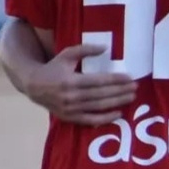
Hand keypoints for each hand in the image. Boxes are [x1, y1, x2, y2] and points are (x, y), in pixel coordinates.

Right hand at [22, 43, 137, 125]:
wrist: (33, 85)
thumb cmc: (53, 68)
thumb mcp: (66, 54)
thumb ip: (85, 50)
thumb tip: (105, 48)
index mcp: (71, 80)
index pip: (98, 81)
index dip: (115, 80)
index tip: (129, 78)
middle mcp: (71, 96)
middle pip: (101, 94)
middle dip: (120, 91)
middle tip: (135, 87)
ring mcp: (70, 109)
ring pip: (98, 106)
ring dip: (117, 102)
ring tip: (131, 97)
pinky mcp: (69, 117)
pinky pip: (90, 120)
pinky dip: (105, 118)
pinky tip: (118, 113)